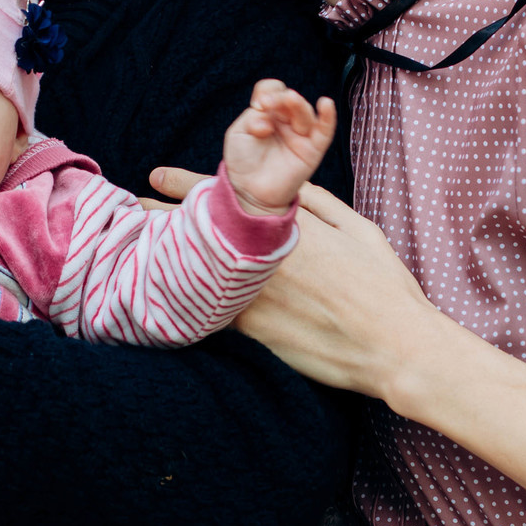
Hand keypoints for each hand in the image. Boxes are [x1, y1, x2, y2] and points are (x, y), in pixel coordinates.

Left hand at [149, 169, 452, 401]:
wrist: (393, 347)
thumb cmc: (384, 286)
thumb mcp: (357, 229)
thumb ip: (318, 204)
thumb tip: (291, 186)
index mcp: (285, 228)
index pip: (224, 197)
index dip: (184, 185)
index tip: (157, 177)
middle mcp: (261, 260)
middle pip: (198, 235)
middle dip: (161, 221)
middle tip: (131, 211)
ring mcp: (251, 298)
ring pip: (199, 277)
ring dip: (171, 264)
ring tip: (138, 256)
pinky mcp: (251, 334)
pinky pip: (214, 314)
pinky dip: (193, 303)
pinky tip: (169, 299)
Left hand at [221, 80, 337, 215]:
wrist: (249, 191)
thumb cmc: (242, 162)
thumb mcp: (238, 133)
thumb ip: (252, 118)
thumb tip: (269, 120)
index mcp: (269, 113)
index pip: (274, 91)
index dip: (267, 92)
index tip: (257, 106)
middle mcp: (287, 121)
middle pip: (290, 99)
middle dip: (280, 98)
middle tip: (267, 105)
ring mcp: (301, 135)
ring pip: (305, 112)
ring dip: (297, 104)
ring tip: (290, 100)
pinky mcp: (313, 150)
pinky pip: (325, 131)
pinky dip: (328, 117)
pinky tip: (326, 104)